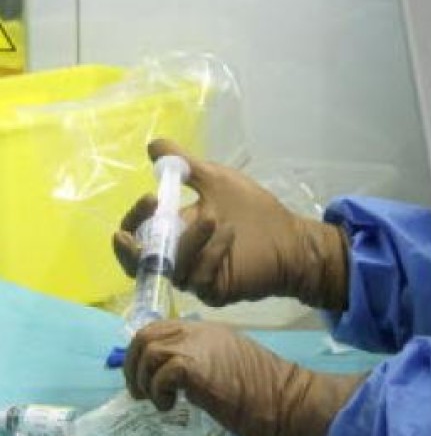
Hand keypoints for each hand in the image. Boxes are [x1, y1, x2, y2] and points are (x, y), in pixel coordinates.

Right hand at [113, 139, 348, 309]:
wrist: (290, 237)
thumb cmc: (254, 210)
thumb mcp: (217, 180)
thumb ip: (185, 165)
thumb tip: (153, 144)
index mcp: (173, 232)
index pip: (138, 234)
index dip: (134, 219)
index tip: (150, 197)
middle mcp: (178, 258)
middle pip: (139, 262)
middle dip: (137, 244)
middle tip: (154, 217)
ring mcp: (194, 276)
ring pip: (172, 268)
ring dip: (189, 240)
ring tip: (213, 217)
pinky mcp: (213, 291)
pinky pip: (198, 278)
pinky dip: (211, 254)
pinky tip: (229, 235)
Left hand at [124, 320, 365, 435]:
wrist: (287, 400)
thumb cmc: (265, 392)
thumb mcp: (227, 367)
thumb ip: (202, 363)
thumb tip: (172, 378)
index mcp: (208, 330)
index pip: (161, 327)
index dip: (144, 352)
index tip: (146, 378)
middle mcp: (201, 332)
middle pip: (146, 334)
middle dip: (134, 365)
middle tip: (142, 392)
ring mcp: (198, 347)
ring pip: (148, 349)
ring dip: (144, 380)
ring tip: (158, 401)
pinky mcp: (196, 367)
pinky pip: (160, 372)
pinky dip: (158, 392)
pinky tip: (171, 406)